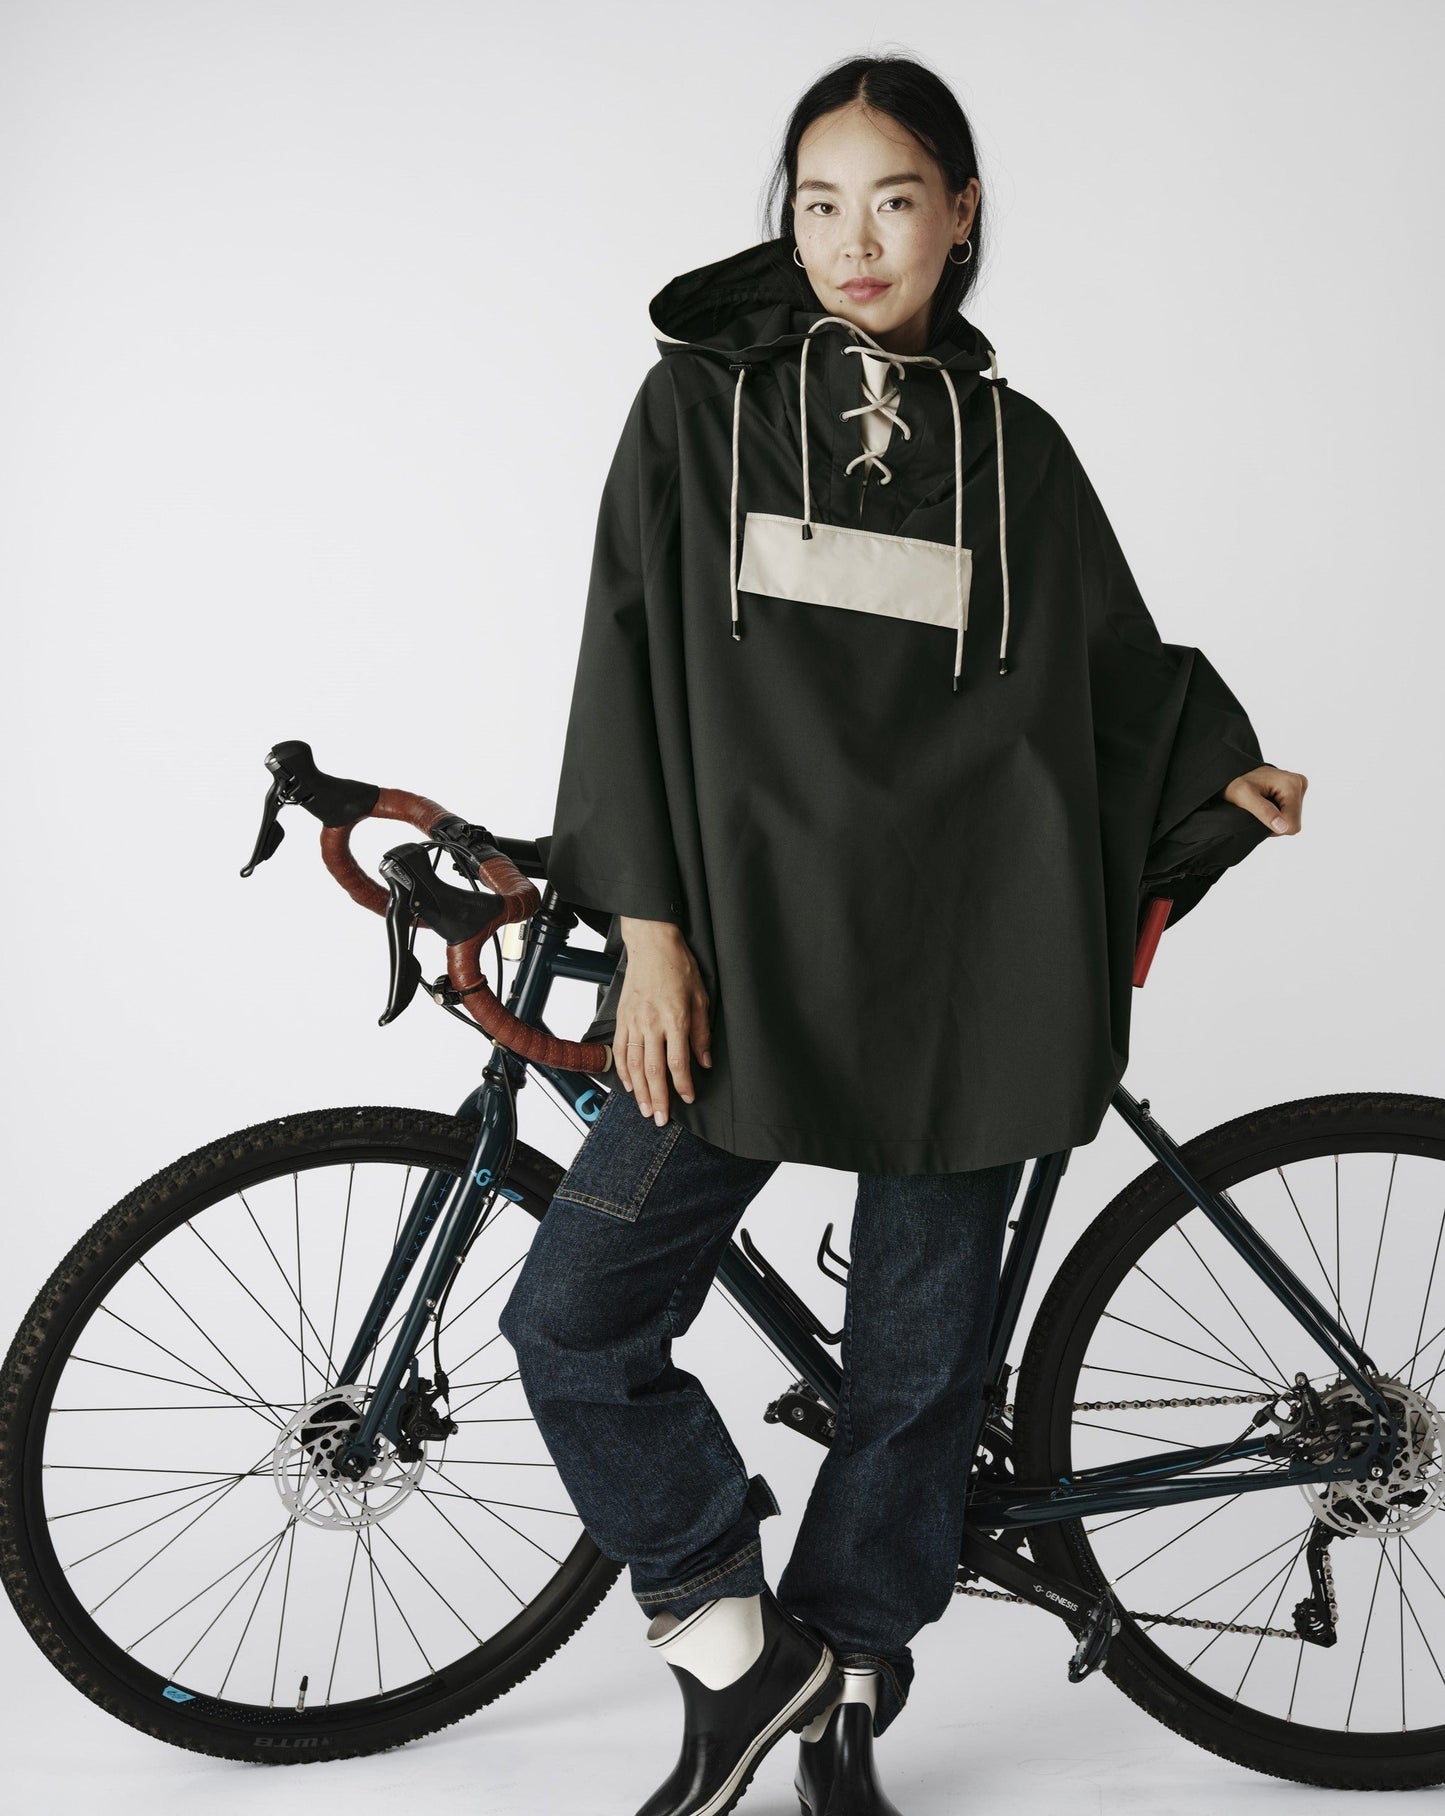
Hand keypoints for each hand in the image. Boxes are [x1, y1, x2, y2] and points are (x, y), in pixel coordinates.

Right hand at [613, 917, 712, 1125]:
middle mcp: (652, 1023)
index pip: (678, 1061)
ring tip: (646, 1110)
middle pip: (654, 1070)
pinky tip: (629, 1085)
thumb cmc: (679, 968)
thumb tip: (704, 1062)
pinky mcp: (622, 1018)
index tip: (688, 1099)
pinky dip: (624, 1070)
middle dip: (659, 1098)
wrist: (652, 945)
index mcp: (675, 1019)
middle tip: (662, 1119)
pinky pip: (620, 1050)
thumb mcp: (701, 998)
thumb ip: (702, 1033)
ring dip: (640, 1091)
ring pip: (635, 1065)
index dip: (683, 1084)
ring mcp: (634, 1022)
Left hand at [1223, 763, 1307, 833]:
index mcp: (1292, 785)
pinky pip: (1291, 813)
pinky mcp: (1297, 791)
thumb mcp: (1243, 796)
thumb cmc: (1236, 782)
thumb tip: (1283, 827)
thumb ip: (1264, 811)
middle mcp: (1300, 784)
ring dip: (1276, 818)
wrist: (1234, 774)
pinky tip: (1268, 804)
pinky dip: (1278, 813)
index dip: (1274, 827)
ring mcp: (1300, 787)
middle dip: (1275, 822)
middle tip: (1258, 810)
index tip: (1258, 814)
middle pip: (1294, 822)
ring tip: (1261, 805)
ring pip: (1292, 819)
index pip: (1292, 824)